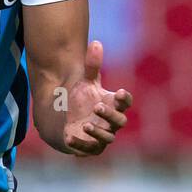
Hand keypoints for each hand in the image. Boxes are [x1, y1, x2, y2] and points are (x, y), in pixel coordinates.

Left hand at [63, 40, 131, 156]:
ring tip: (85, 124)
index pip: (125, 102)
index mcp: (113, 104)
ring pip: (107, 137)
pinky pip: (89, 149)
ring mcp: (102, 135)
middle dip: (110, 115)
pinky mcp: (91, 147)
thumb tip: (95, 42)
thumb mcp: (85, 81)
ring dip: (97, 131)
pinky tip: (69, 137)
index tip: (120, 92)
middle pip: (119, 121)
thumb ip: (91, 65)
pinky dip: (80, 144)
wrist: (66, 117)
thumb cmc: (81, 98)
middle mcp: (111, 121)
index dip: (124, 99)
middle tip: (97, 107)